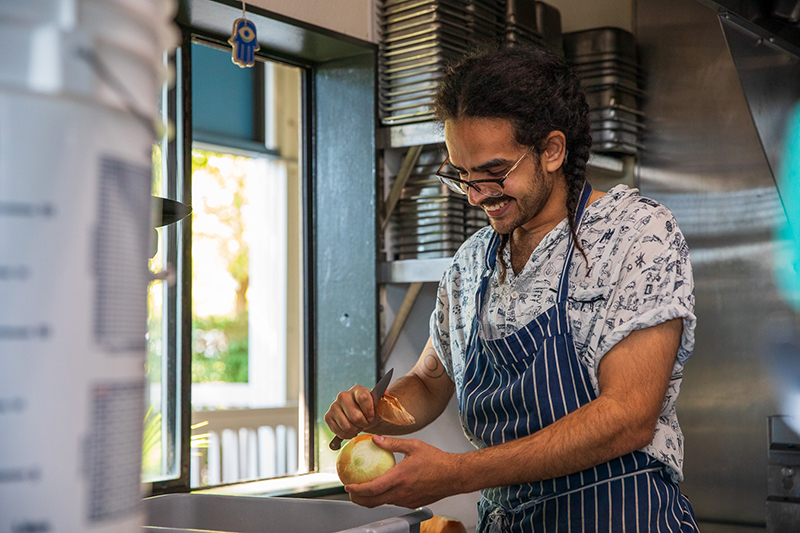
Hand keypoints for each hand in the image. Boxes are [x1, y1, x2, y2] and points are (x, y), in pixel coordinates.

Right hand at [325, 385, 379, 439]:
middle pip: (355, 416)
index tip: (372, 417)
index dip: (369, 411)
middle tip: (366, 423)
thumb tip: (386, 391)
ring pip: (347, 426)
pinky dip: (347, 435)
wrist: (360, 415)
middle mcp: (343, 395)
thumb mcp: (378, 405)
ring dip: (355, 430)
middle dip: (363, 424)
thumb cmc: (370, 410)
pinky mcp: (328, 417)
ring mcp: (334, 406)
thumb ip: (383, 398)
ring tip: (359, 426)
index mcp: (357, 390)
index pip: (363, 398)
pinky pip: (338, 431)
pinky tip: (351, 430)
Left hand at [343, 436, 460, 508]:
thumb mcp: (414, 445)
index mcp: (399, 478)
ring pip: (383, 503)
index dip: (357, 489)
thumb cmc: (437, 460)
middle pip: (373, 502)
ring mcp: (407, 500)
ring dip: (370, 499)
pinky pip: (394, 502)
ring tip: (364, 489)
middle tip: (351, 491)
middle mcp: (401, 492)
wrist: (454, 475)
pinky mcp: (412, 503)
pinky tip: (384, 488)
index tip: (348, 485)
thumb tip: (375, 439)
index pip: (372, 488)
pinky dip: (384, 497)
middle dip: (358, 498)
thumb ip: (392, 443)